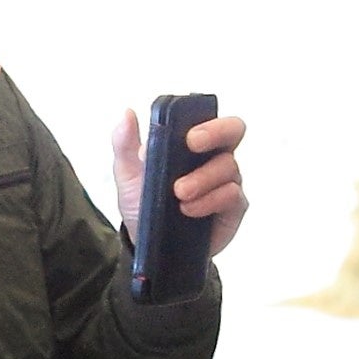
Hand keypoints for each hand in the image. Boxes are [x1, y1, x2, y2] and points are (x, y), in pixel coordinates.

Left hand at [113, 109, 249, 258]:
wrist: (147, 244)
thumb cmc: (143, 203)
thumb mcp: (127, 173)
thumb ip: (124, 143)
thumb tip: (128, 113)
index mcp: (192, 143)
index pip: (211, 119)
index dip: (206, 121)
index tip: (187, 134)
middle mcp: (214, 158)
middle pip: (234, 130)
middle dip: (216, 133)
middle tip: (191, 144)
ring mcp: (226, 182)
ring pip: (229, 167)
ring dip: (202, 177)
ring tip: (179, 193)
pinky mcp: (232, 208)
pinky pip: (232, 196)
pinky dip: (210, 201)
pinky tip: (189, 209)